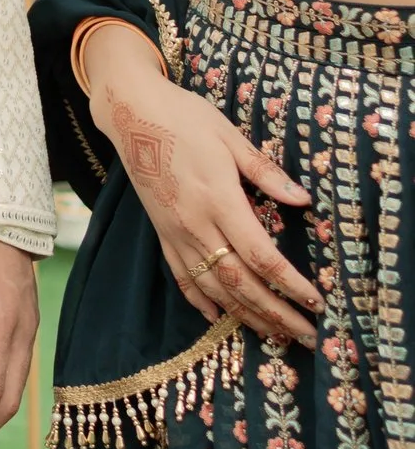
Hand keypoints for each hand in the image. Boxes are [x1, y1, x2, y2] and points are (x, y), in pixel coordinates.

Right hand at [82, 17, 316, 347]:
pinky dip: (200, 302)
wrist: (131, 113)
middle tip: (306, 334)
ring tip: (274, 334)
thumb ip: (265, 171)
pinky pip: (181, 277)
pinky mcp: (161, 233)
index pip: (261, 255)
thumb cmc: (185, 117)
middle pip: (240, 282)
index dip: (290, 284)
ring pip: (212, 287)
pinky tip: (218, 318)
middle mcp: (196, 224)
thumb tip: (303, 199)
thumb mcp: (229, 136)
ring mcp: (175, 233)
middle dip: (275, 313)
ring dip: (245, 315)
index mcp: (218, 198)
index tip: (317, 302)